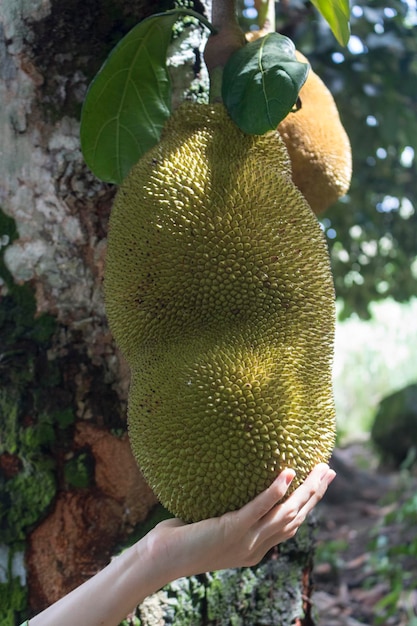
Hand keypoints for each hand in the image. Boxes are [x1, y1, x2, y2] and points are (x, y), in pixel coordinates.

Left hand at [147, 463, 334, 578]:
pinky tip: (286, 473)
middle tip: (328, 471)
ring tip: (318, 469)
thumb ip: (227, 511)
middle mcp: (256, 547)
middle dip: (315, 495)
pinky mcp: (231, 530)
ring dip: (305, 490)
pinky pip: (257, 509)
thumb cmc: (180, 539)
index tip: (320, 484)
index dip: (308, 505)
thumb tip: (232, 482)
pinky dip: (274, 491)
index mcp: (255, 549)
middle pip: (295, 518)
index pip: (290, 525)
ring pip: (285, 514)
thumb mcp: (212, 526)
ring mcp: (245, 541)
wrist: (160, 560)